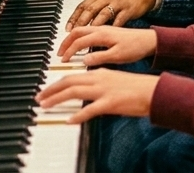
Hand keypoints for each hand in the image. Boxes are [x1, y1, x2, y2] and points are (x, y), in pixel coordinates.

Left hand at [36, 69, 158, 124]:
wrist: (153, 91)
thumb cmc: (136, 88)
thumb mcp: (113, 81)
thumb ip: (98, 85)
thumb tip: (85, 92)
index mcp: (99, 73)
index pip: (72, 76)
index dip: (56, 84)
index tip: (46, 90)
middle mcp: (99, 78)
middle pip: (68, 81)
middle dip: (51, 89)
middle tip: (40, 97)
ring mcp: (104, 90)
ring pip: (74, 91)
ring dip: (57, 98)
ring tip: (46, 105)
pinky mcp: (111, 103)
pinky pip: (90, 109)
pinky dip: (78, 115)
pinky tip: (70, 120)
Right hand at [57, 25, 157, 66]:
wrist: (150, 39)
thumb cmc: (136, 47)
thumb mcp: (118, 56)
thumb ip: (100, 57)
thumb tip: (83, 60)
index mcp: (102, 34)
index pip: (79, 41)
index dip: (69, 51)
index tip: (63, 60)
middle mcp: (101, 28)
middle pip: (77, 31)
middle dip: (66, 41)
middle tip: (59, 52)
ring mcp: (104, 28)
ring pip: (82, 28)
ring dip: (71, 36)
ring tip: (65, 47)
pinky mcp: (108, 30)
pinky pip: (88, 28)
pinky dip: (79, 34)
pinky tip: (80, 42)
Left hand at [67, 0, 156, 28]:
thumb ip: (95, 9)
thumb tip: (80, 24)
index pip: (83, 5)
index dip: (74, 18)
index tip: (67, 29)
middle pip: (90, 10)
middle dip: (80, 23)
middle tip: (74, 36)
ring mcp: (118, 3)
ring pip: (103, 15)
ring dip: (94, 26)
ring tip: (87, 38)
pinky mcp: (129, 9)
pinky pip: (119, 20)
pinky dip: (112, 29)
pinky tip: (107, 37)